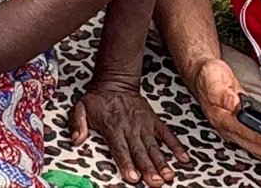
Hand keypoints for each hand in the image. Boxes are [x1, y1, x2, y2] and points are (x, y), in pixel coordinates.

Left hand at [70, 82, 189, 185]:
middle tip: (156, 182)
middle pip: (140, 151)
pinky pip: (167, 134)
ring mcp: (144, 125)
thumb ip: (78, 123)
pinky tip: (184, 159)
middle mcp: (130, 128)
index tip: (133, 177)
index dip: (127, 163)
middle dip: (148, 168)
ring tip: (169, 176)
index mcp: (113, 128)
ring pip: (154, 146)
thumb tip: (76, 140)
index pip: (120, 149)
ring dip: (162, 162)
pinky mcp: (154, 121)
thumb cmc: (98, 99)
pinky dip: (176, 146)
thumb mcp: (81, 107)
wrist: (115, 82)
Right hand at [190, 58, 260, 162]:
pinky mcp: (243, 129)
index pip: (248, 134)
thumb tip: (231, 102)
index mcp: (223, 119)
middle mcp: (230, 129)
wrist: (203, 75)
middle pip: (258, 148)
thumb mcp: (212, 78)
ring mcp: (237, 131)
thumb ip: (220, 91)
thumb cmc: (208, 77)